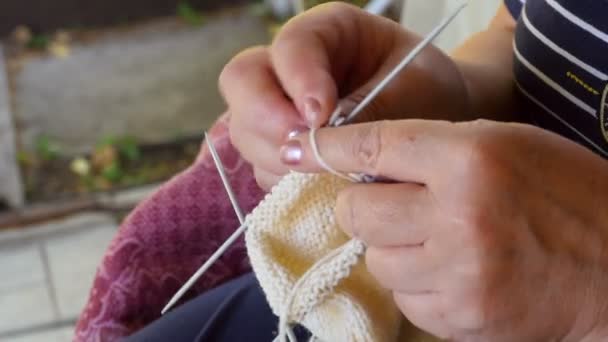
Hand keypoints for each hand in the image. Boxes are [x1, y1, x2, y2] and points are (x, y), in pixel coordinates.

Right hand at [219, 2, 470, 189]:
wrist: (438, 119)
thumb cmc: (429, 90)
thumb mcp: (412, 89)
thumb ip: (369, 109)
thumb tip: (319, 143)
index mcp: (327, 32)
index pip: (290, 45)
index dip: (296, 79)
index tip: (319, 115)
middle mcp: (292, 67)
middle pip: (243, 80)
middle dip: (267, 119)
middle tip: (304, 149)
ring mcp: (281, 107)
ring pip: (245, 128)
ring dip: (274, 156)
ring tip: (318, 171)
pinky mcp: (284, 145)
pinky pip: (262, 163)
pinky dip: (282, 179)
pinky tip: (316, 184)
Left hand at [281, 119, 607, 340]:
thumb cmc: (562, 192)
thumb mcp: (503, 144)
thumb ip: (431, 151)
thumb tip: (361, 165)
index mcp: (470, 159)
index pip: (373, 146)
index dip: (330, 147)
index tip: (305, 148)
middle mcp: (457, 216)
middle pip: (356, 211)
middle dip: (364, 205)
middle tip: (393, 203)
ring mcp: (456, 274)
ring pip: (376, 259)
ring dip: (394, 248)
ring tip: (437, 240)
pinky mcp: (459, 318)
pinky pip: (404, 297)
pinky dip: (417, 284)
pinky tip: (453, 271)